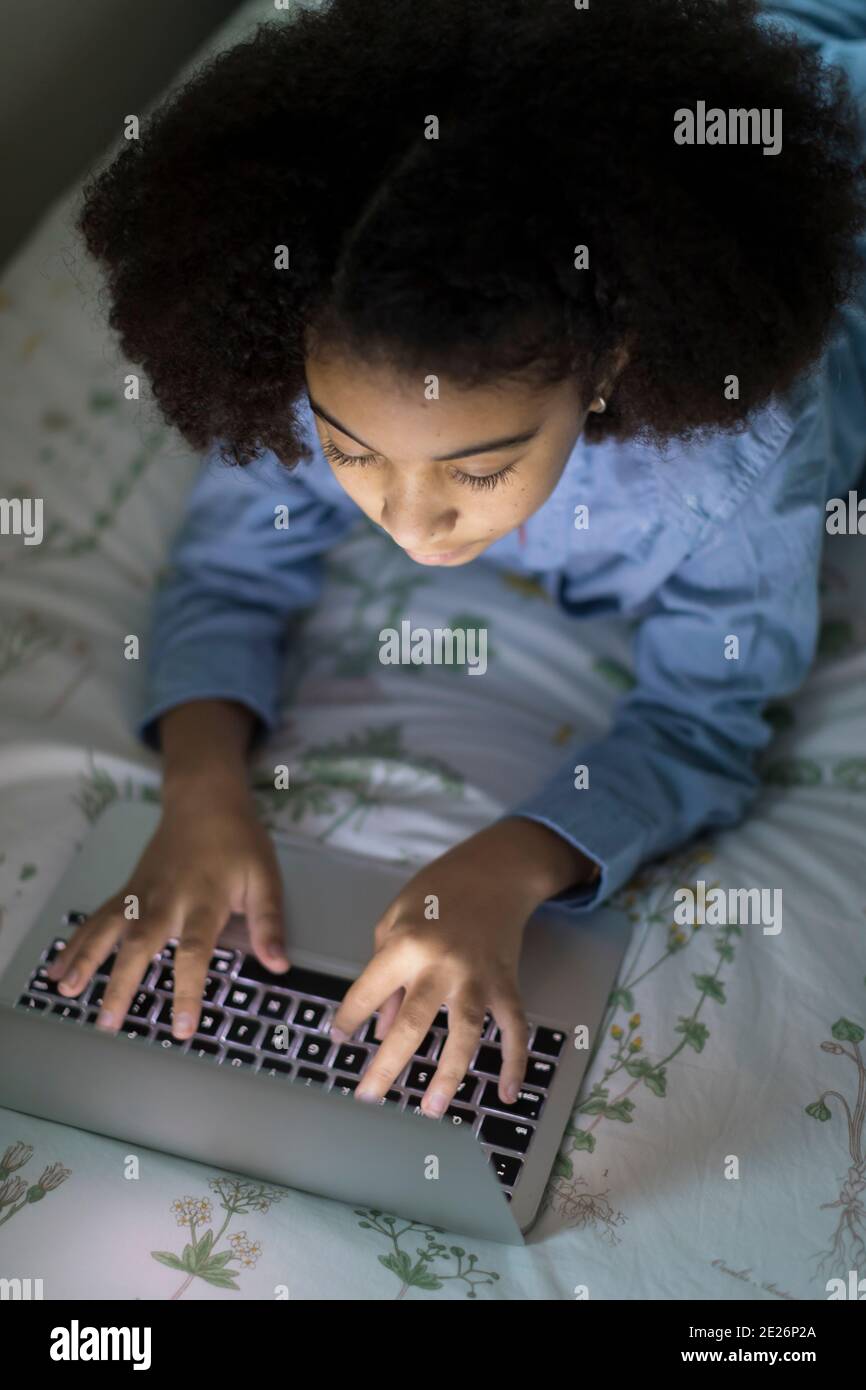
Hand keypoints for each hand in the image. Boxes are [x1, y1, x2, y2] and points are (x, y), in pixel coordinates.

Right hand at [46, 776, 287, 1038]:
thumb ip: (269, 922)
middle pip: (140, 944)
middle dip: (122, 984)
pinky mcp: (127, 891)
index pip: (194, 952)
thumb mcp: (265, 878)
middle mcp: (166, 900)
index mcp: (203, 901)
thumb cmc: (238, 842)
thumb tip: (279, 965)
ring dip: (86, 961)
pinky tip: (58, 969)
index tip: (182, 1027)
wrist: (205, 799)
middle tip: (108, 1023)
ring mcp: (141, 894)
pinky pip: (98, 919)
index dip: (187, 990)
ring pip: (108, 929)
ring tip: (65, 992)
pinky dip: (76, 943)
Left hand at [330, 816, 594, 1117]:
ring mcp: (479, 976)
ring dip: (448, 1073)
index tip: (338, 1041)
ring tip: (430, 1108)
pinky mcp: (507, 982)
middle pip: (414, 1023)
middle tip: (368, 1098)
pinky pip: (515, 1027)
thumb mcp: (395, 920)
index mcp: (407, 944)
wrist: (495, 871)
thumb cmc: (437, 893)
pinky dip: (514, 1061)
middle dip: (388, 1064)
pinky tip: (506, 1092)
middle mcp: (443, 964)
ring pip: (465, 1032)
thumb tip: (382, 1028)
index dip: (349, 1018)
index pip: (370, 991)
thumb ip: (385, 974)